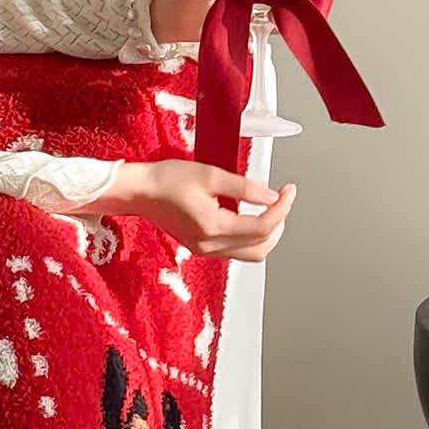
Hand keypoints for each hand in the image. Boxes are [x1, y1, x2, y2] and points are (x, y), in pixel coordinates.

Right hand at [80, 160, 296, 262]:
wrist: (139, 192)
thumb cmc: (167, 180)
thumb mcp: (210, 175)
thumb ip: (245, 187)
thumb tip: (271, 195)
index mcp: (212, 227)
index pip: (262, 227)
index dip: (282, 208)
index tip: (289, 190)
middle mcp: (210, 245)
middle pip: (261, 247)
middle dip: (278, 224)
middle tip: (281, 200)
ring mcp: (205, 249)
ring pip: (250, 253)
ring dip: (266, 233)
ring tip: (270, 208)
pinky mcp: (201, 247)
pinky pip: (235, 250)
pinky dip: (249, 236)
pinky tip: (249, 215)